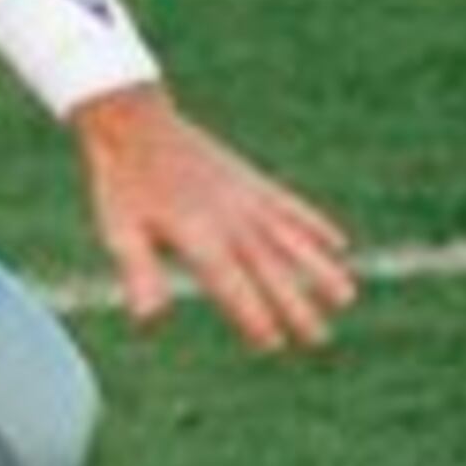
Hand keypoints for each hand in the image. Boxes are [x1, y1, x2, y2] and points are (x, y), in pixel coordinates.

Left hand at [72, 86, 355, 352]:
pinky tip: (339, 243)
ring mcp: (247, 198)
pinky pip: (292, 207)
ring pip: (294, 239)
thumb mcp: (120, 230)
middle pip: (271, 269)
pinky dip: (316, 225)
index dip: (252, 314)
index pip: (232, 284)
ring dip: (321, 269)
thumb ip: (140, 273)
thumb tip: (147, 319)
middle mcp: (231, 219)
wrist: (134, 121)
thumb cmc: (122, 182)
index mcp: (198, 235)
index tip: (273, 343)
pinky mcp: (252, 181)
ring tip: (346, 298)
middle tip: (319, 339)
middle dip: (296, 305)